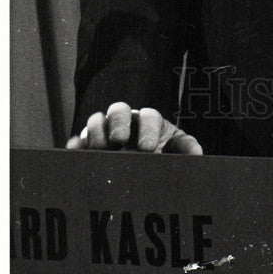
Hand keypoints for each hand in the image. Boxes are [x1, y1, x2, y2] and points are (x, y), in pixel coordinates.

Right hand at [65, 101, 202, 154]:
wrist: (140, 163)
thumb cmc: (161, 152)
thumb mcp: (175, 149)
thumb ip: (186, 148)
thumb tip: (197, 154)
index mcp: (149, 121)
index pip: (149, 116)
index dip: (148, 129)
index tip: (148, 148)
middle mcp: (125, 121)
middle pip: (118, 110)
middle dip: (118, 123)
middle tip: (120, 140)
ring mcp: (103, 131)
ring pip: (96, 120)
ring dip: (96, 132)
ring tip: (99, 149)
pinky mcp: (86, 144)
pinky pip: (77, 140)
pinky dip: (75, 144)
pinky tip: (74, 151)